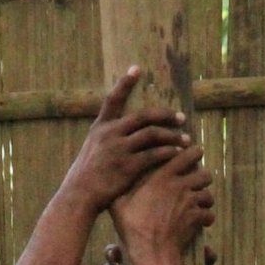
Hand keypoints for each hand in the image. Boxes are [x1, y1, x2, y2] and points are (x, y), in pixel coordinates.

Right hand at [64, 69, 187, 214]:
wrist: (79, 196)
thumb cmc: (86, 176)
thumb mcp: (92, 149)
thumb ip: (106, 138)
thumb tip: (122, 131)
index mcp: (100, 127)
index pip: (113, 98)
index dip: (124, 83)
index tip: (136, 68)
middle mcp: (110, 133)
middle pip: (143, 116)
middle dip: (165, 115)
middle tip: (180, 117)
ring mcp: (119, 148)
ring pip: (152, 134)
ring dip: (172, 135)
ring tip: (185, 139)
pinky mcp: (128, 166)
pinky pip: (154, 154)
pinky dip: (168, 152)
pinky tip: (178, 154)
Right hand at [114, 140, 214, 258]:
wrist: (151, 251)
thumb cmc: (134, 227)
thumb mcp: (120, 205)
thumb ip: (121, 190)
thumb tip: (115, 182)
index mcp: (162, 177)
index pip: (185, 156)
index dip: (193, 152)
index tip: (196, 151)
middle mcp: (180, 186)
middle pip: (204, 174)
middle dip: (204, 177)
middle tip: (199, 182)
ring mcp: (190, 202)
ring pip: (208, 194)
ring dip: (205, 198)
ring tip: (200, 203)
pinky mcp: (196, 218)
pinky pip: (209, 214)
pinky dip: (207, 217)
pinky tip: (202, 221)